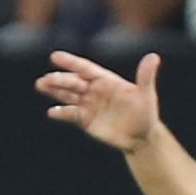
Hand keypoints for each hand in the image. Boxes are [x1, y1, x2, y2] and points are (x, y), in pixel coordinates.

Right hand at [36, 49, 162, 153]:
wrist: (141, 137)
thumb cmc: (145, 113)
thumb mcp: (146, 95)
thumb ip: (146, 77)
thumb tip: (154, 57)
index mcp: (106, 80)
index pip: (85, 68)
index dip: (71, 63)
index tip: (55, 57)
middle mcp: (94, 90)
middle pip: (73, 82)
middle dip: (59, 79)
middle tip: (46, 79)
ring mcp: (88, 104)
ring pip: (67, 95)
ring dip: (54, 90)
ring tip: (41, 86)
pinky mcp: (85, 119)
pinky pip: (71, 114)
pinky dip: (61, 112)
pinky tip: (53, 112)